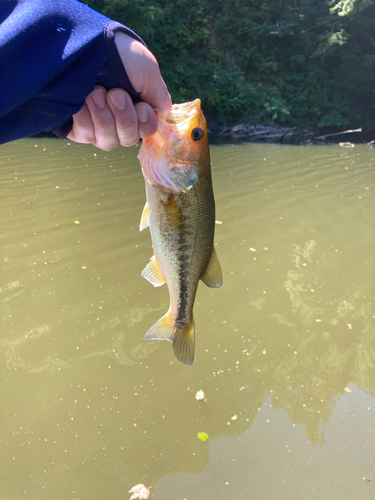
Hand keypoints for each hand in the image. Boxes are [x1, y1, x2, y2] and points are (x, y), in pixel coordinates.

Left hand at [67, 33, 171, 149]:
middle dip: (124, 118)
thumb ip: (159, 96)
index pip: (146, 131)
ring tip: (96, 92)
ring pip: (108, 141)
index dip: (145, 123)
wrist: (85, 44)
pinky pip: (86, 135)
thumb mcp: (147, 70)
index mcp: (137, 108)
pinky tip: (82, 100)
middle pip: (128, 139)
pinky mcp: (77, 127)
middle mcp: (118, 120)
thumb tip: (164, 113)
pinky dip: (86, 118)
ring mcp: (97, 126)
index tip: (140, 106)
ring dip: (104, 117)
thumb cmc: (119, 54)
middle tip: (115, 93)